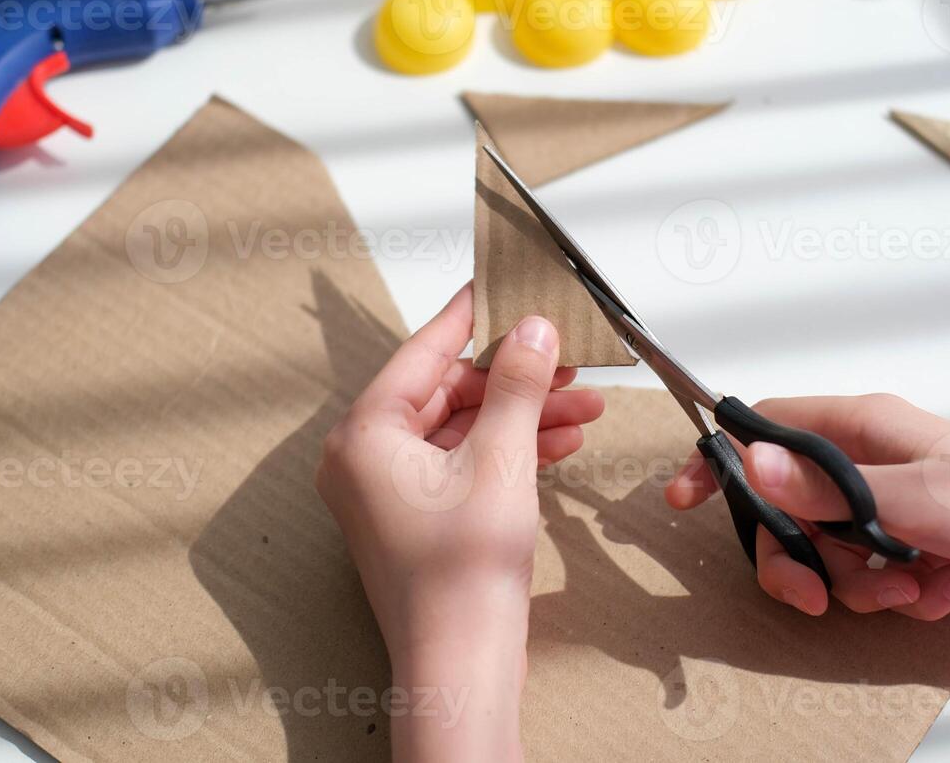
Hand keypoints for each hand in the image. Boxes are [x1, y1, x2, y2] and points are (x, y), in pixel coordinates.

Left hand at [316, 284, 603, 761]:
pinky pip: (467, 463)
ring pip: (465, 428)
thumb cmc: (461, 577)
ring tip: (583, 402)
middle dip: (516, 377)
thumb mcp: (502, 458)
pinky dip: (513, 449)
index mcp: (365, 435)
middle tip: (566, 355)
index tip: (500, 284)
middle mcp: (368, 459)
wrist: (464, 665)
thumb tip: (532, 330)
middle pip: (447, 390)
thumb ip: (518, 385)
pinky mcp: (421, 518)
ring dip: (524, 414)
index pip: (422, 352)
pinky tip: (562, 440)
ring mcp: (392, 492)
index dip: (470, 316)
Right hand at [665, 394, 949, 625]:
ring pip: (830, 551)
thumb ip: (827, 486)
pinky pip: (873, 576)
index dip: (720, 459)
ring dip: (860, 583)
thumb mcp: (916, 497)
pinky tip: (943, 587)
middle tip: (814, 592)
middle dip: (799, 556)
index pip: (763, 426)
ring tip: (911, 584)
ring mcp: (896, 505)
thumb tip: (750, 461)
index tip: (685, 498)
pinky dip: (900, 593)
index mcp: (863, 426)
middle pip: (789, 507)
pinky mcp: (920, 546)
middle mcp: (873, 460)